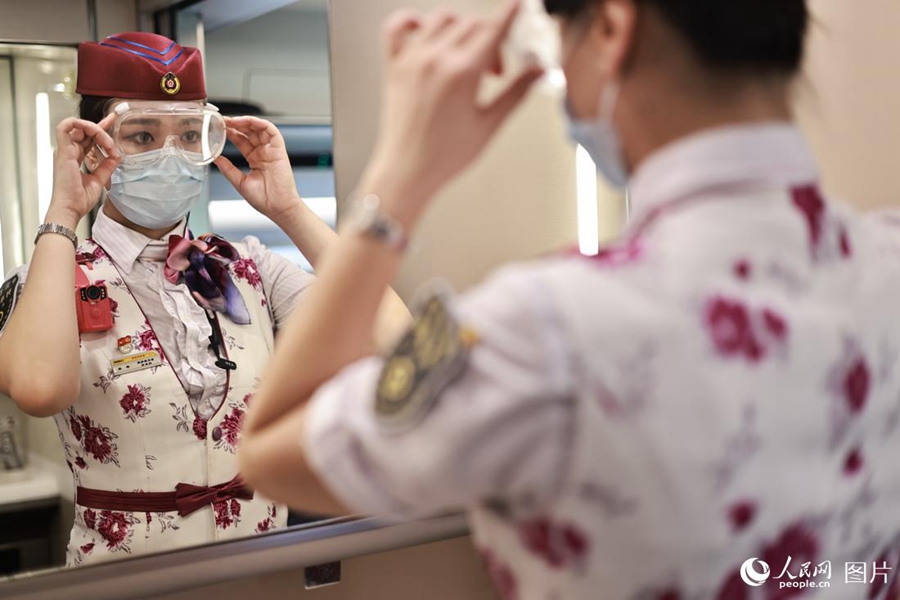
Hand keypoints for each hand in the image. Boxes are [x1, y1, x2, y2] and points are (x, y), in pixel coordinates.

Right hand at [47, 114, 118, 224]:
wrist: (70, 209)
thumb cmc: (79, 199)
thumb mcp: (99, 179)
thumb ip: (107, 166)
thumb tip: (117, 156)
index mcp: (74, 157)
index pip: (87, 136)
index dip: (100, 126)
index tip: (113, 119)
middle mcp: (68, 151)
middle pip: (85, 129)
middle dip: (103, 130)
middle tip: (114, 146)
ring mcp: (64, 150)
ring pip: (78, 125)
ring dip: (97, 131)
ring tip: (108, 145)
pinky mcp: (62, 151)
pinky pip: (65, 126)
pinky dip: (82, 125)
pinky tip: (97, 135)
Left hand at [214, 117, 302, 222]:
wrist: (278, 208)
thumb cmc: (264, 199)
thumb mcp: (239, 182)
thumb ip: (228, 169)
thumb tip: (216, 158)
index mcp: (254, 160)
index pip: (241, 140)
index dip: (230, 132)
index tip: (219, 127)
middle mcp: (263, 153)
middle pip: (249, 132)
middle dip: (235, 124)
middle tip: (222, 121)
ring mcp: (271, 151)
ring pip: (259, 128)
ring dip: (246, 121)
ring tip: (232, 121)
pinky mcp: (279, 150)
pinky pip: (272, 131)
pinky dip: (260, 123)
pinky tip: (248, 122)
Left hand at [364, 0, 542, 217]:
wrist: (407, 172)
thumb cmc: (445, 156)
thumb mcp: (490, 124)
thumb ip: (516, 92)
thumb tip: (538, 71)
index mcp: (462, 72)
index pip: (493, 29)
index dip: (509, 16)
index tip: (518, 6)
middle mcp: (435, 59)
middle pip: (473, 24)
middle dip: (492, 39)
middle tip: (497, 69)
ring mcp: (412, 59)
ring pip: (442, 19)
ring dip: (463, 29)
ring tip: (469, 57)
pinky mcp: (394, 65)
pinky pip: (397, 27)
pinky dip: (413, 21)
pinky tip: (426, 31)